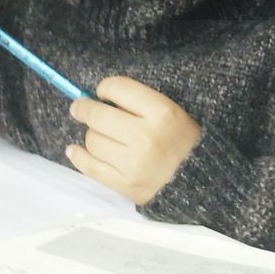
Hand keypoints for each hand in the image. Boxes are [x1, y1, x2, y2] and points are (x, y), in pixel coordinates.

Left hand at [66, 76, 201, 203]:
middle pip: (99, 116)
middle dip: (85, 108)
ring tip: (98, 134)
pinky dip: (79, 157)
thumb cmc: (186, 141)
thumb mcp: (172, 112)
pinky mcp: (126, 185)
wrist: (201, 181)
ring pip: (93, 141)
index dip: (105, 88)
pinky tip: (74, 150)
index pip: (119, 88)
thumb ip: (141, 103)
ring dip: (91, 135)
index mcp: (162, 112)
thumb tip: (101, 99)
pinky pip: (91, 168)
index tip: (103, 92)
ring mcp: (134, 164)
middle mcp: (145, 136)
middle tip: (79, 107)